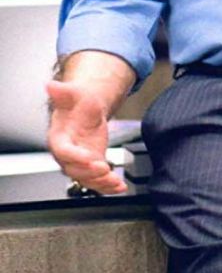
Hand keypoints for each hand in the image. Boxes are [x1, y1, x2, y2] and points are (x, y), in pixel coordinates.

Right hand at [47, 79, 127, 194]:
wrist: (87, 109)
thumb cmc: (77, 103)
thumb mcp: (73, 94)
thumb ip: (63, 92)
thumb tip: (51, 85)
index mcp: (59, 137)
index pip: (63, 151)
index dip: (75, 156)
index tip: (90, 157)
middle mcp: (68, 153)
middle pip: (74, 169)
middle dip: (89, 172)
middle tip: (105, 169)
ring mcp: (80, 161)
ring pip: (86, 179)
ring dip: (101, 183)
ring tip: (115, 182)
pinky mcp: (92, 166)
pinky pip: (97, 180)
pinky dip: (108, 186)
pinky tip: (120, 186)